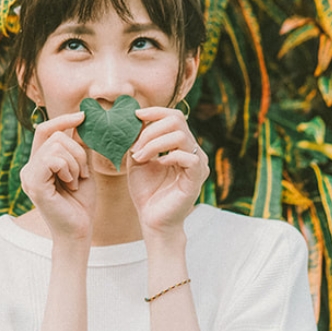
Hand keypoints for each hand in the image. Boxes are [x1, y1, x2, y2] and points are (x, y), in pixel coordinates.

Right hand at [19, 112, 93, 241]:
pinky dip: (68, 168)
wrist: (79, 230)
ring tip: (76, 181)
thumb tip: (80, 121)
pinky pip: (53, 159)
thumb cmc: (80, 203)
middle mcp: (29, 167)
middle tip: (82, 173)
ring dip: (75, 162)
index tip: (83, 116)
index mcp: (37, 163)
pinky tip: (71, 184)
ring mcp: (29, 175)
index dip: (63, 119)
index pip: (44, 130)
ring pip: (56, 145)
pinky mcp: (34, 183)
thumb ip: (77, 148)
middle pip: (54, 135)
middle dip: (77, 151)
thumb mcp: (81, 168)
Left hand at [126, 106, 207, 239]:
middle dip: (151, 129)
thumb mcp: (138, 159)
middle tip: (135, 147)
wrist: (152, 219)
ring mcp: (197, 164)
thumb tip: (134, 118)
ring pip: (181, 136)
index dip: (156, 111)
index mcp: (180, 145)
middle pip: (177, 121)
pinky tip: (158, 164)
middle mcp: (192, 151)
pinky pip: (188, 157)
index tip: (136, 115)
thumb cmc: (146, 191)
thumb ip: (139, 139)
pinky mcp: (197, 178)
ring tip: (140, 156)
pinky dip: (170, 156)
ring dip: (154, 143)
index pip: (174, 116)